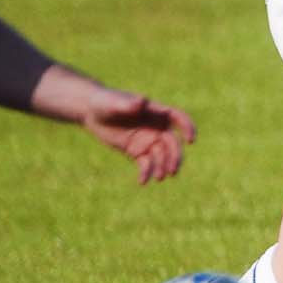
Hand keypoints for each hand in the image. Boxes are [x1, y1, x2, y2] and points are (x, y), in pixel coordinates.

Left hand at [81, 90, 196, 183]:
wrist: (92, 113)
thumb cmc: (104, 101)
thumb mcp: (114, 102)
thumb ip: (128, 103)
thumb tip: (142, 102)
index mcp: (155, 111)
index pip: (178, 118)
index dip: (187, 127)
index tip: (191, 140)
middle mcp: (155, 127)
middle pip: (172, 143)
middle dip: (175, 157)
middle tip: (172, 170)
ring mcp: (147, 140)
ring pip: (162, 156)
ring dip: (163, 167)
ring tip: (158, 178)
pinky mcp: (137, 152)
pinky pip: (146, 164)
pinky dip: (146, 173)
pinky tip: (142, 181)